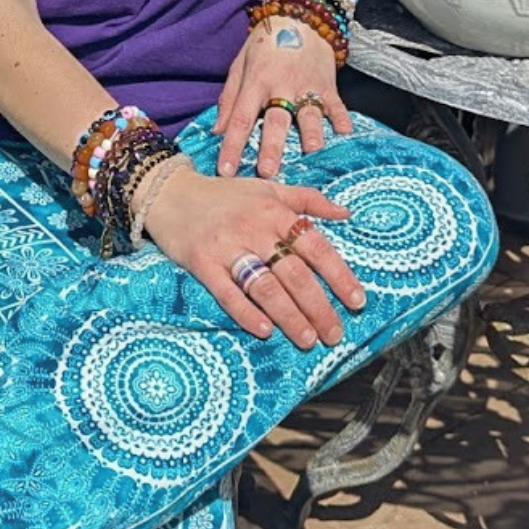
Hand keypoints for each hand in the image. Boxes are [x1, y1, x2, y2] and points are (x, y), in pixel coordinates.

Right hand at [141, 166, 364, 350]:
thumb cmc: (225, 195)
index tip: (357, 301)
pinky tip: (265, 332)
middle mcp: (254, 228)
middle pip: (294, 273)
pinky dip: (247, 313)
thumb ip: (308, 199)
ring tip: (308, 339)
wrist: (171, 193)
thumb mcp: (268, 188)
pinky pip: (227, 293)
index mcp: (275, 211)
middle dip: (319, 307)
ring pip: (265, 287)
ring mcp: (227, 246)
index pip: (316, 247)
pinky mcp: (202, 263)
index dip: (339, 275)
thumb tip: (347, 213)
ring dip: (290, 316)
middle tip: (335, 334)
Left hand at [214, 16, 352, 179]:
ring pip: (308, 113)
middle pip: (275, 121)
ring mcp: (307, 86)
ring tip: (311, 151)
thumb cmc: (264, 45)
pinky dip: (341, 117)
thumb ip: (229, 99)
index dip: (232, 146)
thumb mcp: (240, 65)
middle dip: (271, 148)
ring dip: (310, 132)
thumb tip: (217, 131)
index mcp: (256, 82)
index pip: (241, 119)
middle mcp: (281, 87)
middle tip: (267, 172)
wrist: (299, 17)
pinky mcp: (328, 84)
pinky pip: (335, 103)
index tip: (227, 170)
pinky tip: (344, 132)